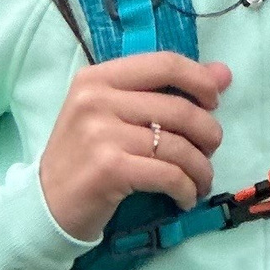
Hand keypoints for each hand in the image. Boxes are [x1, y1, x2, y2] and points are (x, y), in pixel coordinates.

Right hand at [38, 53, 230, 244]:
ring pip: (178, 146)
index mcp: (97, 78)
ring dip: (200, 168)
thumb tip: (224, 73)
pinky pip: (168, 175)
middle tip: (210, 151)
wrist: (45, 205)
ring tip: (200, 181)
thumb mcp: (114, 115)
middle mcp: (96, 100)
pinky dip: (186, 189)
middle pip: (179, 108)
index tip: (214, 103)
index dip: (201, 81)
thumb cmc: (84, 157)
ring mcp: (100, 134)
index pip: (165, 64)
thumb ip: (165, 91)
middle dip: (208, 133)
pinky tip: (185, 197)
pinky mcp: (109, 169)